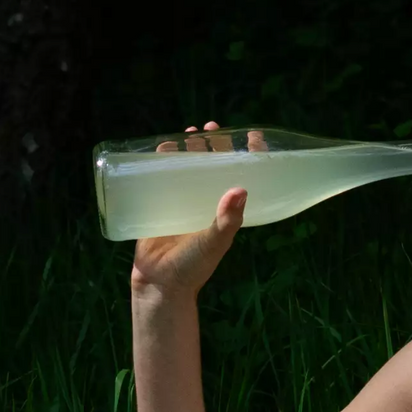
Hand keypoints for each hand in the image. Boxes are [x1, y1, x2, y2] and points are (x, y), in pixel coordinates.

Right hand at [129, 121, 266, 298]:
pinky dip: (162, 159)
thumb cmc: (194, 266)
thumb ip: (227, 220)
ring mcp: (182, 200)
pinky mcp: (159, 203)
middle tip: (211, 127)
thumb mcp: (215, 243)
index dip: (249, 155)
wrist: (159, 283)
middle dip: (214, 143)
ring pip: (188, 165)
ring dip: (189, 147)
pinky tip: (163, 147)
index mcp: (224, 209)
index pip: (241, 175)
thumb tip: (241, 189)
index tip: (252, 136)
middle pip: (213, 163)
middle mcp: (206, 200)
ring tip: (189, 132)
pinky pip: (162, 175)